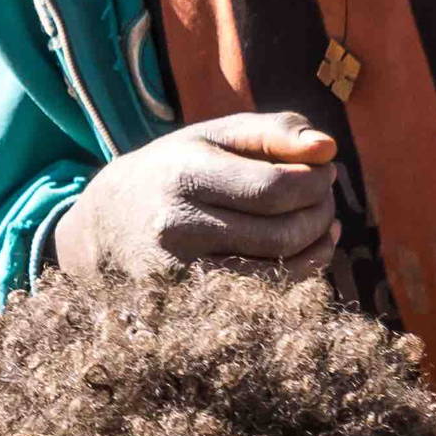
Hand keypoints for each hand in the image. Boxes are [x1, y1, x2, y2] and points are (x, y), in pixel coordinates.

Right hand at [53, 114, 339, 280]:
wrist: (107, 227)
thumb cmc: (177, 171)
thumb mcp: (216, 136)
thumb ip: (274, 131)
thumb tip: (328, 149)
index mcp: (184, 176)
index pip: (275, 187)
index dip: (315, 181)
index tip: (325, 170)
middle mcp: (177, 228)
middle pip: (280, 233)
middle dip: (320, 212)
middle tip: (326, 197)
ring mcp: (180, 273)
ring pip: (277, 272)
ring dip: (316, 246)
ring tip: (322, 223)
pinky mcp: (187, 303)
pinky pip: (262, 296)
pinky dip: (296, 274)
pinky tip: (305, 251)